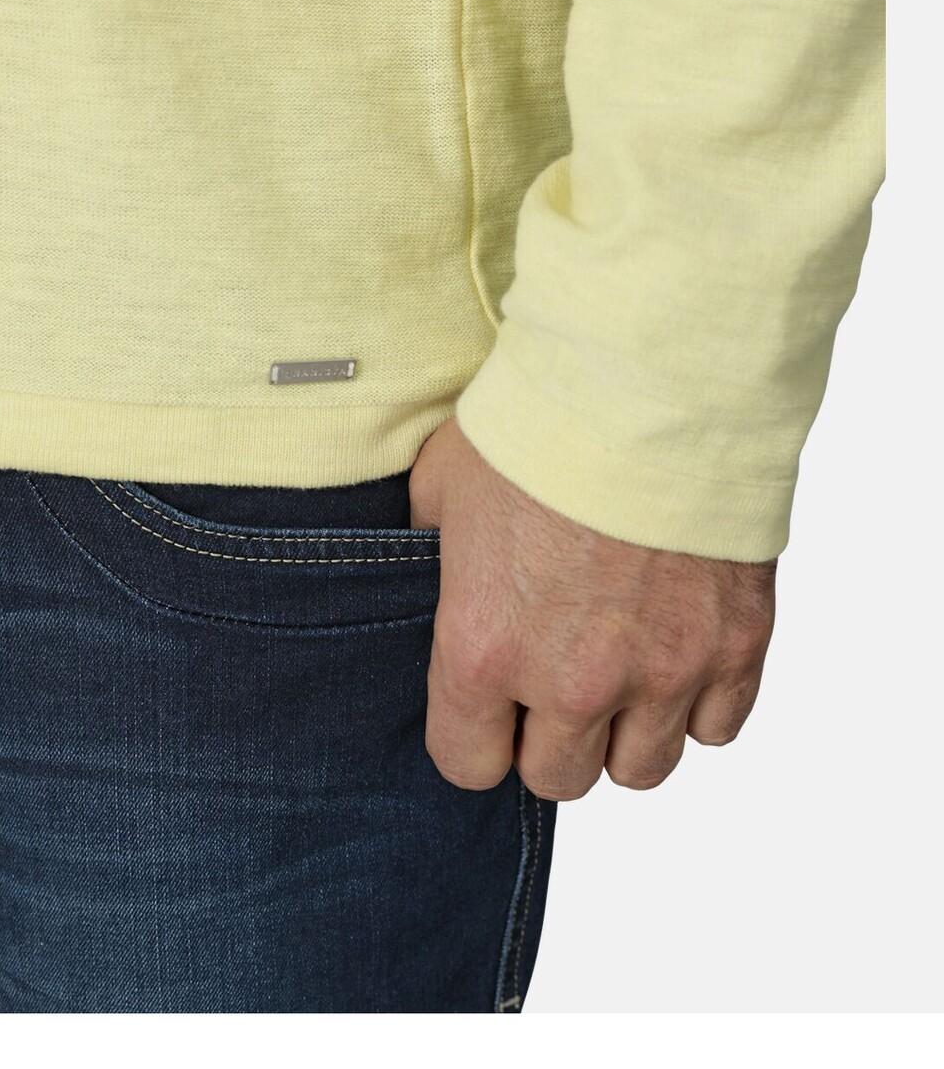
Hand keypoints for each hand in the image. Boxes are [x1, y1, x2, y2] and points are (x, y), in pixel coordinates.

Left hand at [409, 419, 776, 799]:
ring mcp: (663, 670)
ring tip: (621, 668)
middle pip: (558, 779)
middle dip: (550, 735)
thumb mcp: (441, 486)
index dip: (474, 734)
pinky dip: (698, 702)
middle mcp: (574, 680)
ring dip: (626, 731)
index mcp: (484, 648)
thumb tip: (426, 575)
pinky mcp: (735, 646)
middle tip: (555, 676)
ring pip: (642, 769)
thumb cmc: (538, 425)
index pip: (468, 764)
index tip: (486, 703)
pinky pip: (717, 728)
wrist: (649, 381)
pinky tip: (677, 650)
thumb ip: (428, 555)